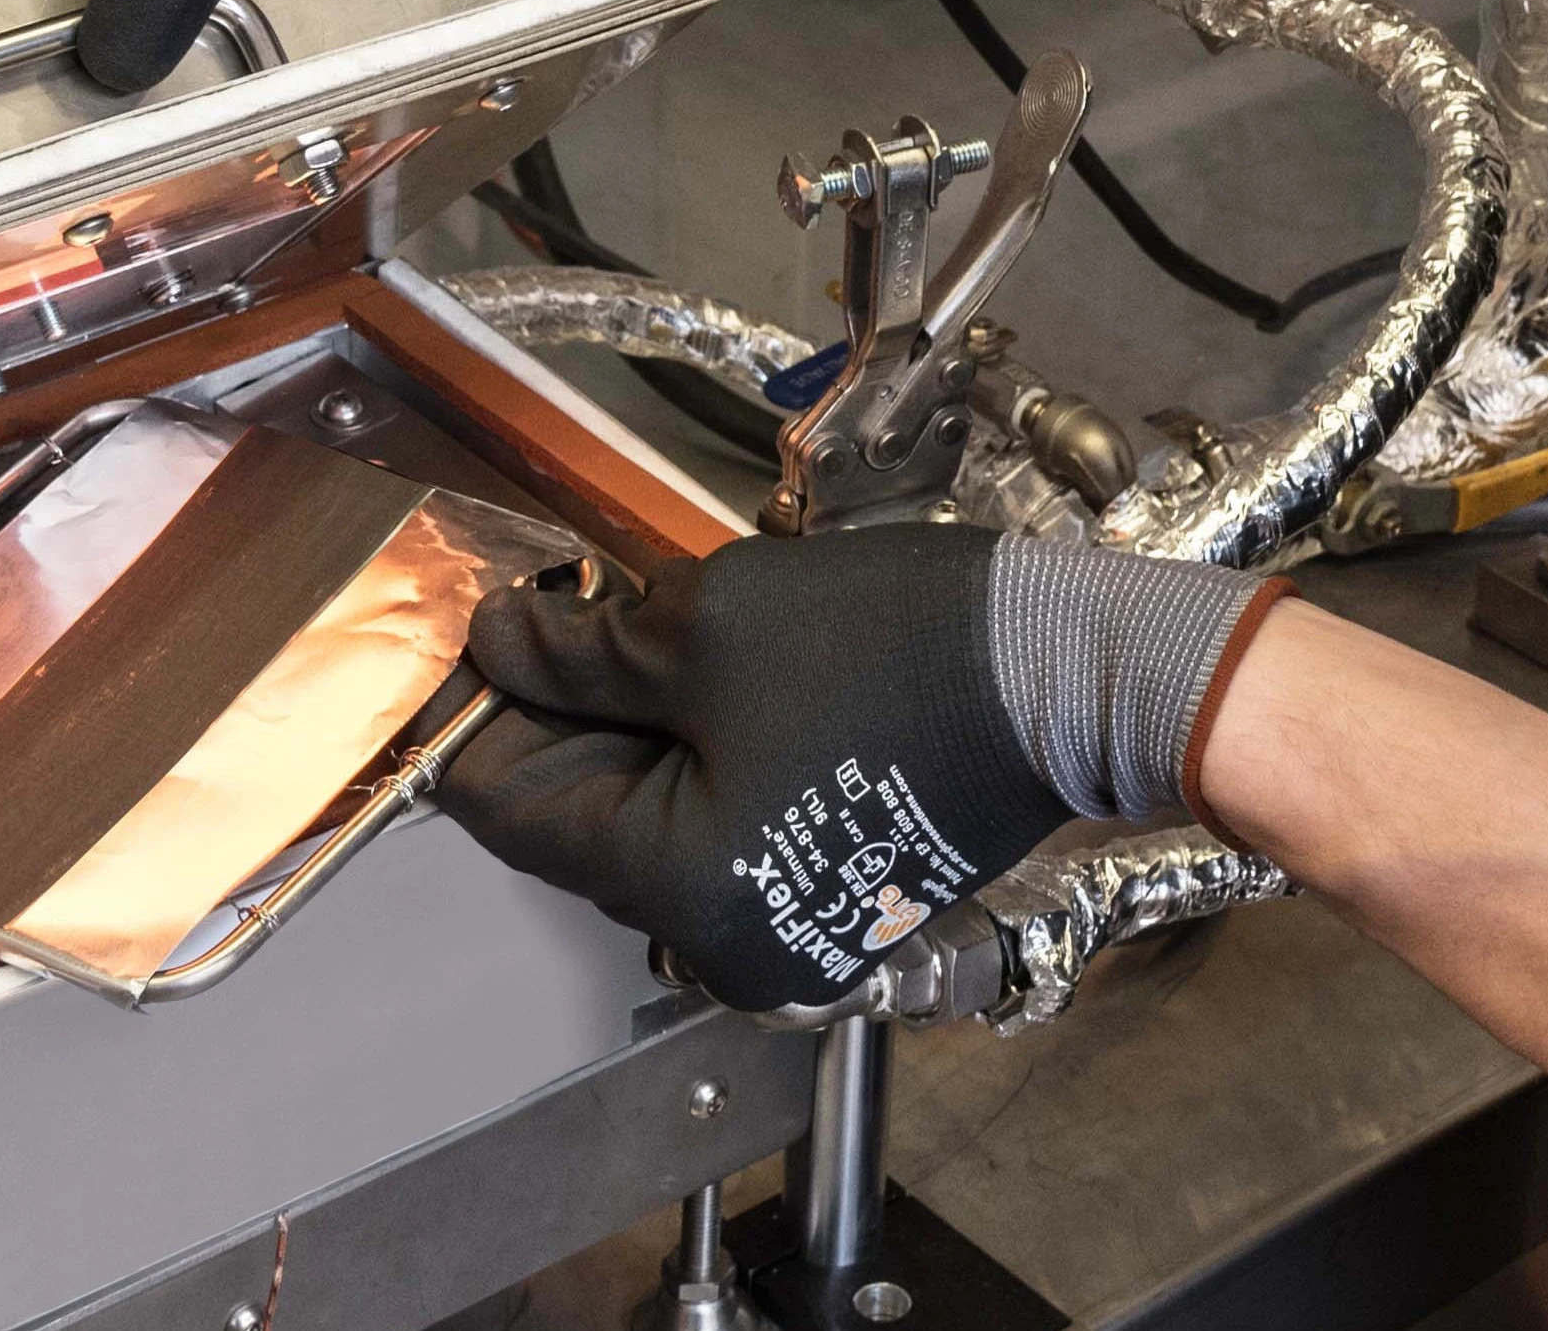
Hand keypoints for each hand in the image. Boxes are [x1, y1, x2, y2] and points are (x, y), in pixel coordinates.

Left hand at [434, 524, 1277, 1008]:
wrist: (1062, 673)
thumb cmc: (899, 647)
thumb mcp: (704, 624)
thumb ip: (577, 649)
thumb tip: (496, 644)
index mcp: (680, 887)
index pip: (508, 805)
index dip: (485, 705)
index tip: (490, 620)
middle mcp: (725, 943)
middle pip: (581, 819)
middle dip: (569, 710)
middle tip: (578, 605)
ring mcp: (784, 932)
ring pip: (654, 822)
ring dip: (639, 729)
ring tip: (664, 632)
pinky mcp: (830, 903)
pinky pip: (724, 835)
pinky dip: (705, 760)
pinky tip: (724, 682)